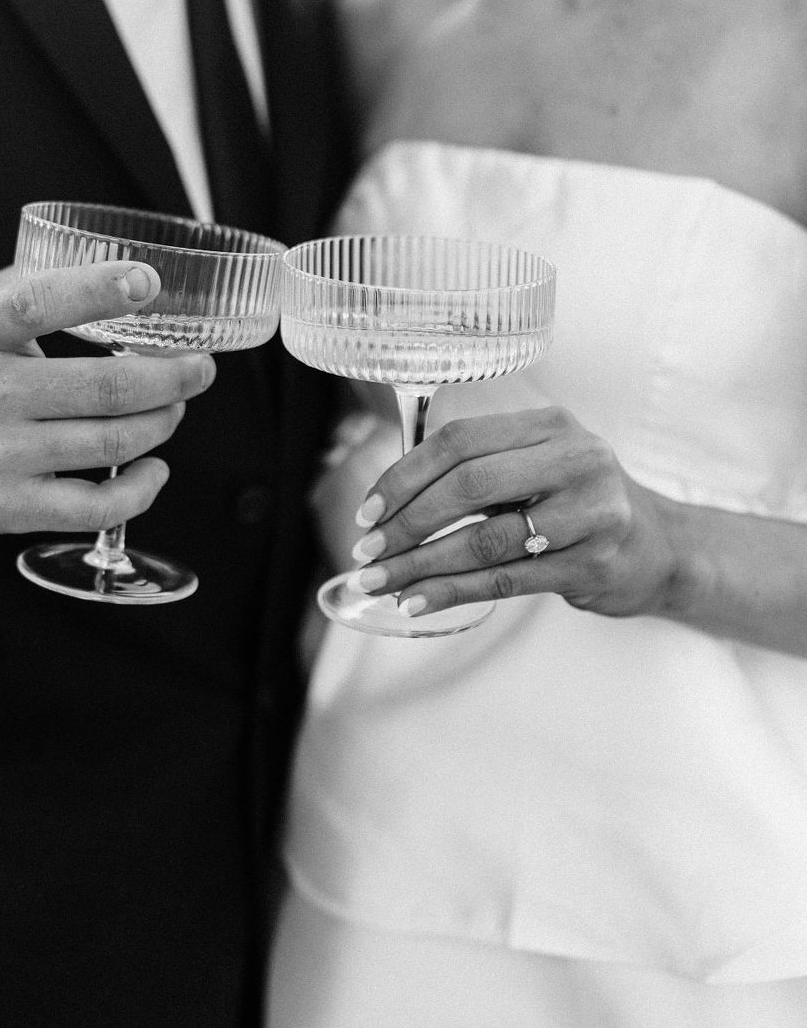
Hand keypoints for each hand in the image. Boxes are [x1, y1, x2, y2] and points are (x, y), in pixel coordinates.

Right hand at [0, 261, 214, 537]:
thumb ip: (18, 291)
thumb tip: (103, 272)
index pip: (35, 303)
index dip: (97, 290)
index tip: (146, 283)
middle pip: (104, 389)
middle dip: (173, 377)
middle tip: (198, 368)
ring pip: (111, 444)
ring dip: (162, 423)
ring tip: (173, 407)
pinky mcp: (4, 507)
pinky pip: (93, 508)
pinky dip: (140, 490)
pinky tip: (153, 470)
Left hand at [348, 406, 681, 620]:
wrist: (660, 549)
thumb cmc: (579, 504)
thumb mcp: (540, 466)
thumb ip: (478, 469)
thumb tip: (387, 500)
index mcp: (551, 427)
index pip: (460, 441)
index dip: (405, 475)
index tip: (369, 510)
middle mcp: (576, 461)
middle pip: (469, 485)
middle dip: (407, 521)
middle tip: (368, 551)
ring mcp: (589, 514)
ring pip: (484, 540)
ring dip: (420, 565)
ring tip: (380, 582)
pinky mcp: (591, 565)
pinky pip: (504, 580)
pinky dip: (452, 591)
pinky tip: (417, 601)